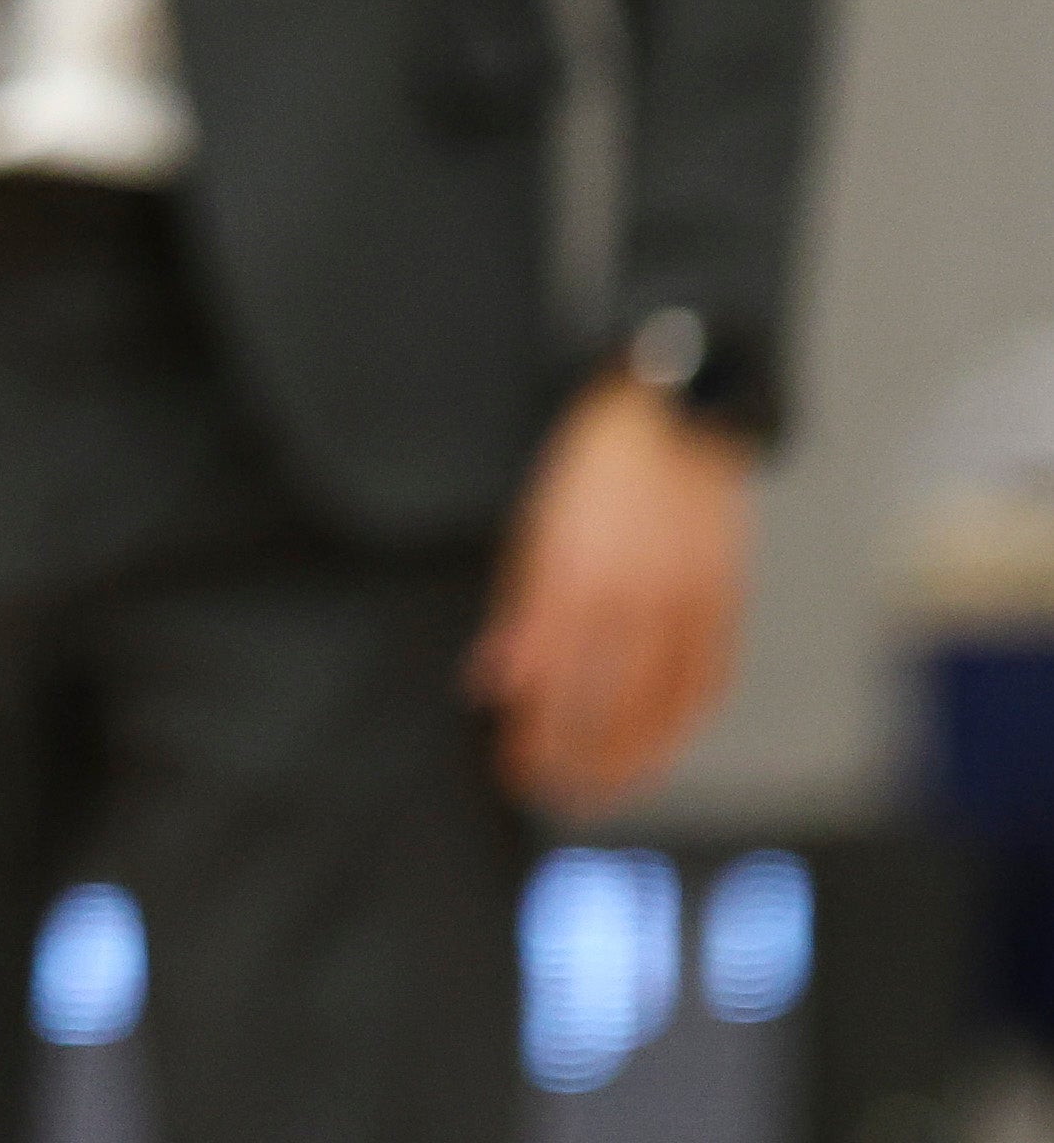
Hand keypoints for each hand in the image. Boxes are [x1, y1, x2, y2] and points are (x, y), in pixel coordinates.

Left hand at [470, 373, 756, 812]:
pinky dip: (684, 720)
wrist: (672, 419)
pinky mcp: (722, 601)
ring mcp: (682, 603)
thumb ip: (518, 612)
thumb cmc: (591, 473)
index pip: (546, 683)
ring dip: (629, 757)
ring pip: (657, 705)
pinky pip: (707, 680)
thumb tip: (492, 681)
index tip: (514, 767)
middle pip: (599, 705)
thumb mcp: (533, 531)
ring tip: (605, 791)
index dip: (532, 735)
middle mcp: (628, 598)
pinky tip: (665, 744)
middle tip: (554, 795)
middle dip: (573, 759)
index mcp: (571, 577)